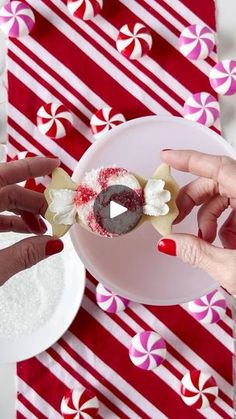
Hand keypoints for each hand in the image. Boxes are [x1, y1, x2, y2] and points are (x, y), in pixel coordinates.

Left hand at [0, 156, 62, 285]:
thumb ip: (23, 255)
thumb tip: (52, 245)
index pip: (3, 174)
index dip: (31, 167)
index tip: (53, 165)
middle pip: (5, 191)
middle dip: (33, 202)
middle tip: (55, 215)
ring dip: (22, 214)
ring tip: (41, 229)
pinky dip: (8, 223)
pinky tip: (24, 233)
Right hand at [158, 149, 235, 294]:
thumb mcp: (233, 268)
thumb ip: (197, 253)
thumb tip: (169, 244)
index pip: (219, 167)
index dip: (190, 159)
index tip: (166, 157)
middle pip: (217, 182)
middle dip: (193, 198)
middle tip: (177, 216)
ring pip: (225, 197)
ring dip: (208, 216)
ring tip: (203, 241)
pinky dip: (223, 224)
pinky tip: (221, 245)